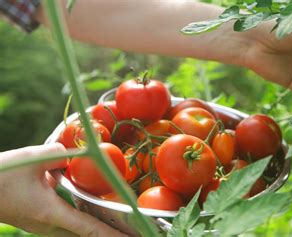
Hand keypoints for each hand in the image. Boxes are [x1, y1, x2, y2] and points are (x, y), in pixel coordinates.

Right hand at [0, 143, 126, 236]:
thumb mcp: (31, 158)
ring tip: (120, 227)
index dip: (114, 236)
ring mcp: (43, 228)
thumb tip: (80, 153)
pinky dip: (84, 224)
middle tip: (135, 231)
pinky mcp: (40, 223)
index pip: (90, 228)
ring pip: (77, 232)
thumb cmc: (0, 176)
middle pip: (87, 234)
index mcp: (51, 213)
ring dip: (96, 229)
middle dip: (110, 234)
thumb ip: (60, 154)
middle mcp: (49, 226)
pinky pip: (68, 227)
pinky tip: (94, 214)